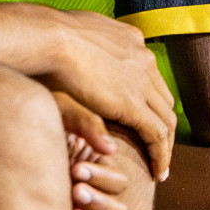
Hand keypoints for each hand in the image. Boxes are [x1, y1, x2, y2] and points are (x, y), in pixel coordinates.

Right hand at [38, 9, 176, 182]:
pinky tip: (157, 172)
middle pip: (162, 97)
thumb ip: (77, 55)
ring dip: (165, 143)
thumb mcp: (68, 50)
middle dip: (161, 123)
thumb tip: (70, 57)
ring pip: (166, 117)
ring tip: (159, 166)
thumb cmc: (44, 43)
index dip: (147, 100)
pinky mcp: (133, 103)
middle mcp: (142, 57)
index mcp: (129, 40)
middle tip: (157, 148)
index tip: (141, 120)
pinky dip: (161, 155)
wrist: (44, 38)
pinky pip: (156, 134)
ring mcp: (142, 79)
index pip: (148, 75)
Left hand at [52, 92, 130, 209]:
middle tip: (75, 191)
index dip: (103, 178)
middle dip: (100, 202)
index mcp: (95, 166)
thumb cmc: (28, 122)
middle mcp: (90, 193)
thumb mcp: (59, 110)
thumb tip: (111, 148)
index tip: (76, 169)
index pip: (118, 182)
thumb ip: (87, 122)